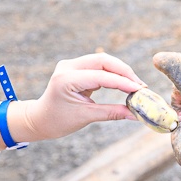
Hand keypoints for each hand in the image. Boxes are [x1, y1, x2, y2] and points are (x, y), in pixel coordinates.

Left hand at [16, 53, 145, 140]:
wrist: (40, 119)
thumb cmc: (58, 120)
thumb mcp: (86, 116)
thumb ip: (112, 113)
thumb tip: (135, 115)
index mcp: (66, 79)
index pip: (100, 76)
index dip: (123, 82)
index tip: (140, 90)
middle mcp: (68, 66)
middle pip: (103, 60)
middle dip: (124, 72)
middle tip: (141, 86)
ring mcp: (71, 65)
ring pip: (103, 61)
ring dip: (120, 72)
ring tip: (135, 85)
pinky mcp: (76, 67)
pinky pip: (99, 66)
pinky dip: (113, 74)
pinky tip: (124, 83)